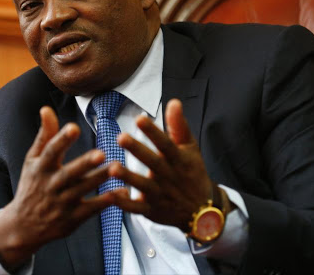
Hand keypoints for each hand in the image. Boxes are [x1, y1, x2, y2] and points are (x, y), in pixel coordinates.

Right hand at [0, 106, 114, 269]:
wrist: (23, 227)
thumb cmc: (32, 185)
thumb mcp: (33, 160)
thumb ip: (44, 135)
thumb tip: (46, 108)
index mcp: (41, 168)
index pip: (50, 151)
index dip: (61, 139)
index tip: (74, 127)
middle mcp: (51, 185)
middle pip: (69, 173)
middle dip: (84, 164)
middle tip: (101, 153)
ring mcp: (62, 203)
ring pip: (83, 190)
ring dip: (99, 179)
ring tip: (117, 167)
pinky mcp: (72, 219)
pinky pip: (91, 209)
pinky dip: (106, 201)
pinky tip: (122, 192)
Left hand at [110, 99, 217, 231]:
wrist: (202, 210)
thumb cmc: (192, 172)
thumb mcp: (190, 149)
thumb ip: (179, 126)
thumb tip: (173, 101)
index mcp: (179, 159)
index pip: (166, 143)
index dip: (153, 132)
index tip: (140, 118)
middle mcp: (169, 176)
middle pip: (152, 162)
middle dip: (137, 150)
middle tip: (121, 137)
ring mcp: (161, 195)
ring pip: (143, 186)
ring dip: (128, 177)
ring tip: (113, 168)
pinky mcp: (152, 210)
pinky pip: (137, 209)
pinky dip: (125, 204)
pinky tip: (111, 195)